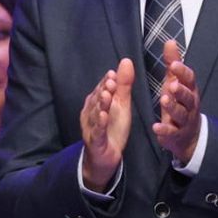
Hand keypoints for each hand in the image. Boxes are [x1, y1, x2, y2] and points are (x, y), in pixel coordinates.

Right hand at [80, 58, 133, 190]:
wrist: (105, 156)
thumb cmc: (112, 128)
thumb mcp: (121, 105)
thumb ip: (123, 84)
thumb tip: (126, 61)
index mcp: (96, 103)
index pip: (101, 89)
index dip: (106, 82)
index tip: (113, 74)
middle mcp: (91, 113)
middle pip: (97, 100)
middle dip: (104, 90)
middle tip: (112, 81)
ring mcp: (92, 126)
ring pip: (96, 114)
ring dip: (101, 105)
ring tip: (107, 95)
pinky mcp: (96, 141)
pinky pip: (98, 131)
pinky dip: (100, 124)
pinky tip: (104, 116)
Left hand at [151, 40, 200, 163]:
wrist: (189, 135)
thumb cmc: (180, 103)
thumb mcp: (176, 82)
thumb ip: (173, 64)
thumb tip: (170, 41)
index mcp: (189, 90)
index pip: (189, 80)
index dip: (183, 72)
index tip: (174, 64)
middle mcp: (189, 105)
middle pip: (188, 97)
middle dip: (181, 91)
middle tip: (172, 85)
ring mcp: (184, 120)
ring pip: (180, 113)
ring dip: (173, 107)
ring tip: (164, 100)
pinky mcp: (177, 135)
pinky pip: (172, 132)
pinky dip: (164, 130)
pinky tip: (156, 127)